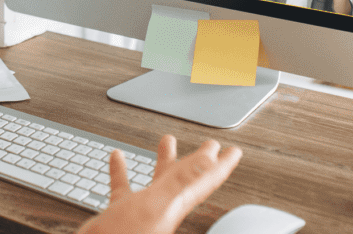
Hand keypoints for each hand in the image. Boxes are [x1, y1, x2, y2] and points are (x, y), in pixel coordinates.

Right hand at [77, 136, 241, 233]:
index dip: (220, 165)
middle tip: (211, 146)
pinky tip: (118, 158)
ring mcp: (143, 210)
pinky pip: (125, 186)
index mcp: (175, 202)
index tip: (233, 151)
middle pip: (187, 178)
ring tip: (166, 139)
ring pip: (158, 180)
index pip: (204, 180)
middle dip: (199, 160)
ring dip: (163, 160)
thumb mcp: (156, 207)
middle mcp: (163, 205)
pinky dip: (122, 171)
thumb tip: (208, 162)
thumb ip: (180, 183)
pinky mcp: (121, 213)